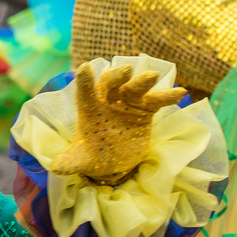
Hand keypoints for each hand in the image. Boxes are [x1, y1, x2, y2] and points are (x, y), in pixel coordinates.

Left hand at [49, 63, 187, 183]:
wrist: (114, 161)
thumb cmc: (93, 154)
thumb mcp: (81, 160)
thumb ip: (70, 162)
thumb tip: (55, 167)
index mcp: (88, 108)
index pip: (84, 92)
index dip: (84, 81)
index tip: (84, 69)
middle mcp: (108, 100)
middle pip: (110, 83)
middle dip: (116, 77)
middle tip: (125, 71)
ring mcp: (127, 102)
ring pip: (134, 87)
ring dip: (142, 80)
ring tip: (152, 76)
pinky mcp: (145, 109)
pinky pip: (156, 100)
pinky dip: (167, 95)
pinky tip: (180, 92)